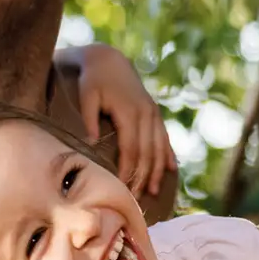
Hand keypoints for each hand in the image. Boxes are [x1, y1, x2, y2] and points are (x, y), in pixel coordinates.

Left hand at [74, 44, 176, 197]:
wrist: (109, 60)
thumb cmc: (93, 80)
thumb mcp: (87, 96)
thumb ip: (89, 119)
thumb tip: (90, 143)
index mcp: (129, 111)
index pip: (132, 148)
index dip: (129, 169)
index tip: (123, 187)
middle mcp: (145, 113)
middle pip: (147, 152)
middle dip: (142, 176)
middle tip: (136, 198)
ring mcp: (152, 113)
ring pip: (159, 147)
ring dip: (157, 170)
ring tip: (153, 191)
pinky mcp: (154, 112)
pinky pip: (164, 137)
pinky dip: (168, 154)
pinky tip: (171, 170)